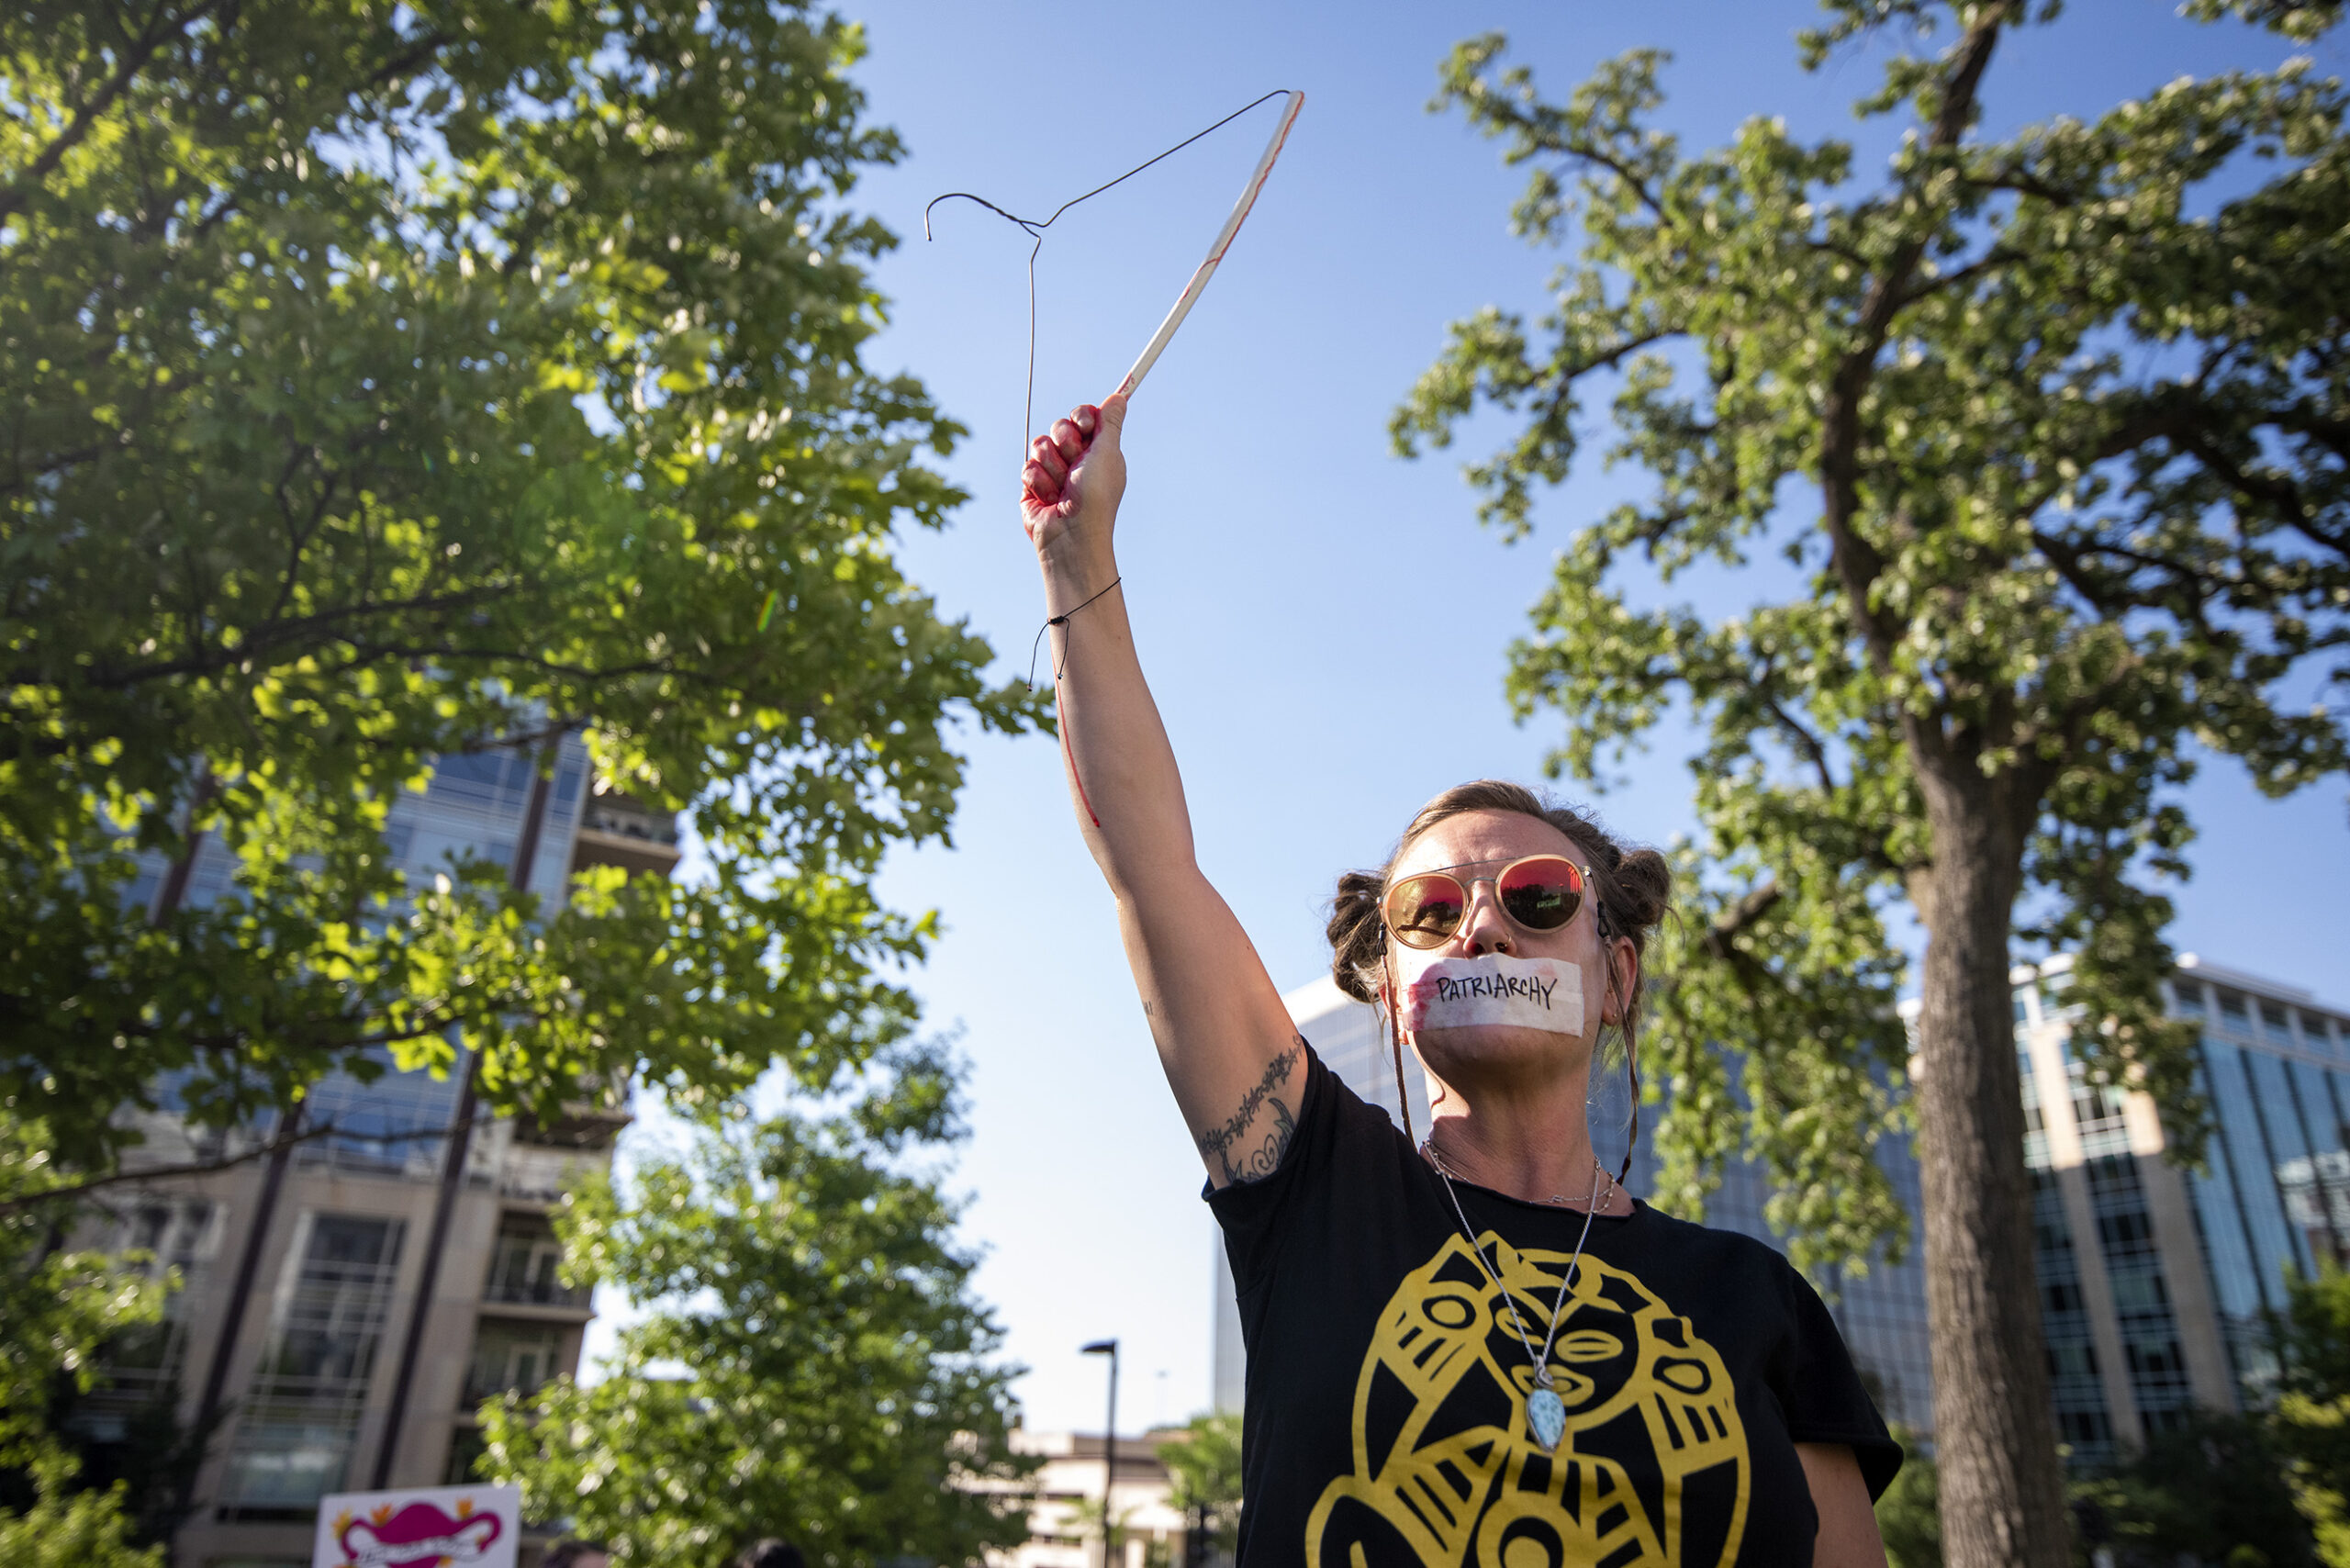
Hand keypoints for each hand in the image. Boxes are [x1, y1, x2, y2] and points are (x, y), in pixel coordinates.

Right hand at [1021, 394, 1125, 573]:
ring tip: (1062, 489)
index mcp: (1098, 450)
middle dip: (1066, 444)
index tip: (1085, 428)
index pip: (1083, 416)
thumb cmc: (1096, 497)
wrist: (1071, 535)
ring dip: (1052, 467)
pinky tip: (1049, 499)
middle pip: (1060, 426)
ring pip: (1040, 444)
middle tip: (1075, 465)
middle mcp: (1076, 459)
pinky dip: (1039, 482)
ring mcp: (1053, 471)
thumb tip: (1120, 397)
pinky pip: (1027, 466)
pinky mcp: (1033, 485)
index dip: (1081, 418)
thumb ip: (1110, 423)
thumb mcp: (1108, 454)